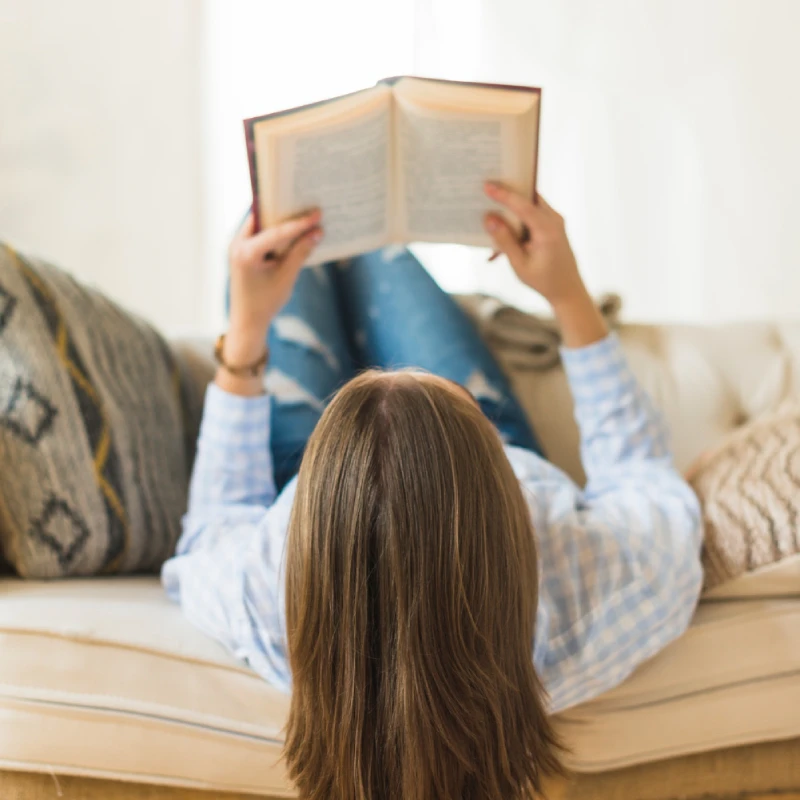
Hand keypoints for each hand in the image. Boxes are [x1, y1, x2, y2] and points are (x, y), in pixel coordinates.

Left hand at [218, 209, 322, 395]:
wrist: (247, 321)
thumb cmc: (265, 303)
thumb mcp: (286, 278)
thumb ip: (300, 253)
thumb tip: (317, 233)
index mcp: (246, 253)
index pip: (276, 232)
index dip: (299, 223)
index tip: (317, 214)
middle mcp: (237, 244)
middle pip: (265, 219)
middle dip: (286, 212)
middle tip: (309, 204)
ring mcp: (237, 245)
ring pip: (262, 223)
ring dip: (281, 220)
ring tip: (303, 213)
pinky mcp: (242, 249)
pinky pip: (260, 233)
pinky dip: (276, 231)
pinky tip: (294, 230)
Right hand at [482, 184, 584, 309]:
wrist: (568, 289)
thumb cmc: (544, 280)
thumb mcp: (519, 264)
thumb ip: (504, 240)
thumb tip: (489, 219)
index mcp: (548, 231)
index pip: (523, 206)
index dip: (504, 195)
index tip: (487, 186)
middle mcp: (555, 221)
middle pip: (528, 198)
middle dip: (508, 191)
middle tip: (488, 185)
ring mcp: (556, 221)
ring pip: (530, 204)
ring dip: (512, 204)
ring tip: (492, 201)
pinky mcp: (553, 225)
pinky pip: (533, 213)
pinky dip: (519, 215)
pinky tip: (503, 223)